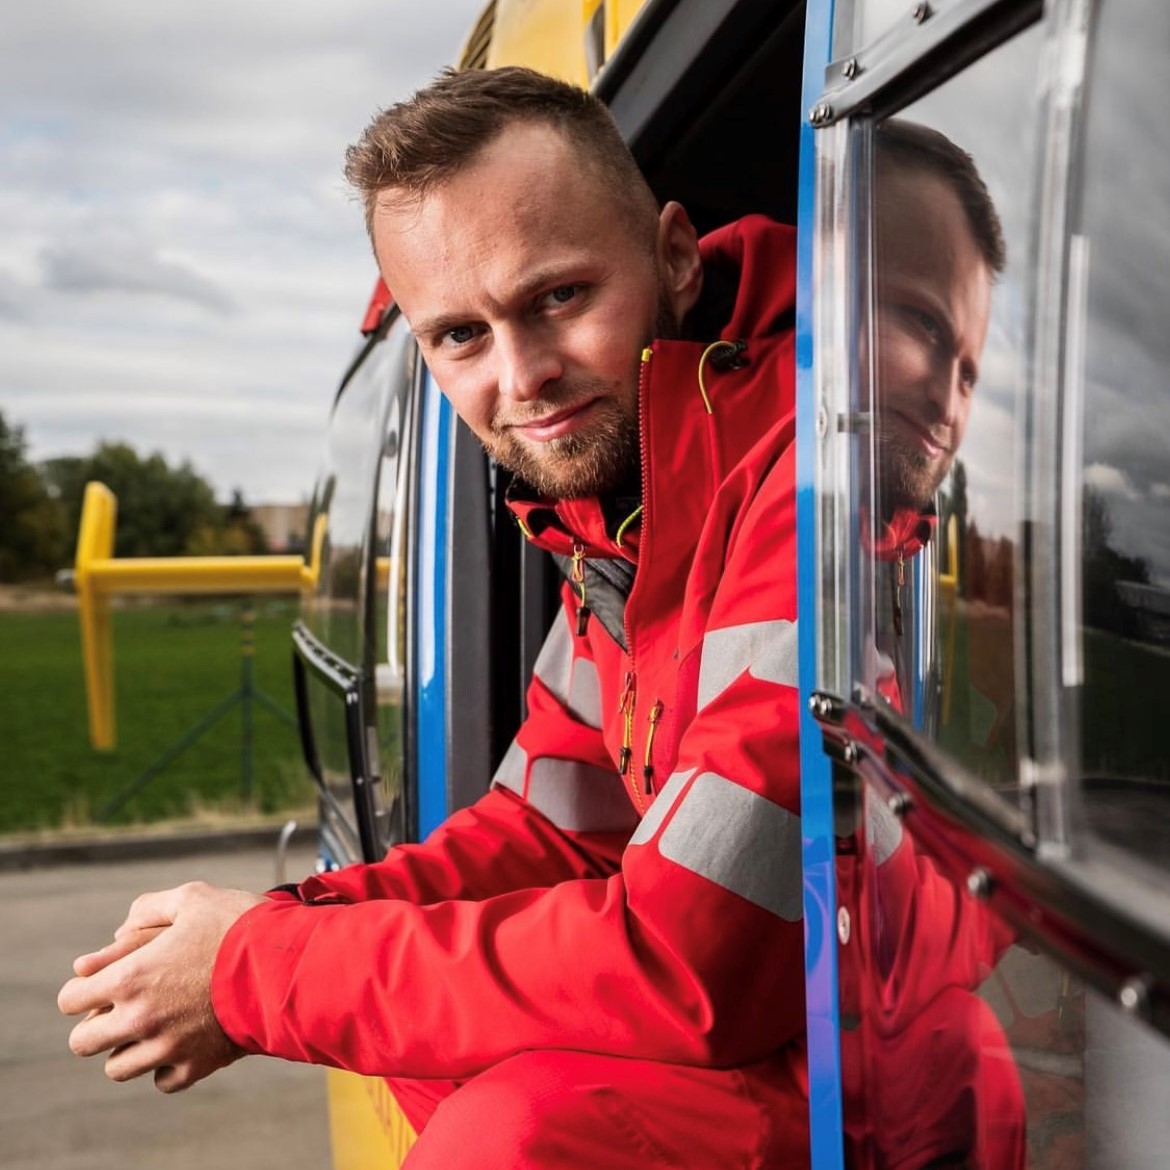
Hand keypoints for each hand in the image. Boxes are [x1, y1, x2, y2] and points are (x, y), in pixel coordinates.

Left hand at [58, 881, 264, 1091]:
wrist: (286, 964)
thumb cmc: (239, 925)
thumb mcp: (194, 897)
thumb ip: (150, 908)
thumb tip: (122, 928)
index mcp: (130, 976)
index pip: (70, 1000)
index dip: (82, 988)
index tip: (100, 981)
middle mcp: (139, 1018)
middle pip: (83, 1042)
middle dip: (97, 1023)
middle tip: (122, 1008)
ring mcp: (167, 1047)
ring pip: (117, 1068)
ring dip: (127, 1048)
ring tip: (152, 1027)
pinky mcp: (197, 1065)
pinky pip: (162, 1080)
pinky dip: (166, 1066)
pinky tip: (182, 1041)